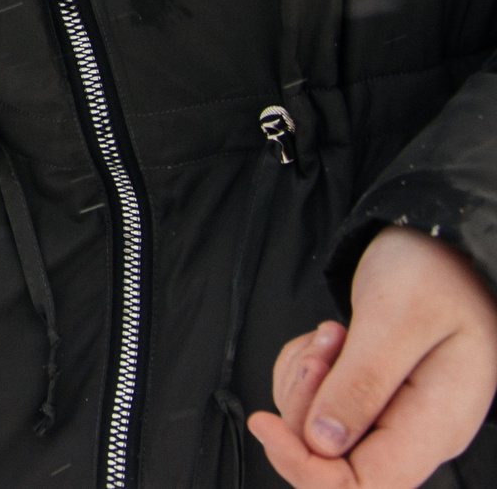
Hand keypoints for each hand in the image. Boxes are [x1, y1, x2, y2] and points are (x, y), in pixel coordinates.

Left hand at [248, 226, 496, 486]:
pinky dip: (305, 369)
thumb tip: (323, 443)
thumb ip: (363, 383)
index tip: (266, 423)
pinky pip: (314, 401)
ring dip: (304, 379)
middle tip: (323, 345)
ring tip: (332, 333)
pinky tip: (329, 339)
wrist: (441, 243)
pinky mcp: (370, 396)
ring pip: (314, 429)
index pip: (367, 487)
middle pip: (332, 460)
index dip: (307, 467)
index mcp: (435, 426)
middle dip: (304, 403)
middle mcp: (414, 432)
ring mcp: (392, 415)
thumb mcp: (396, 320)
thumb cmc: (433, 273)